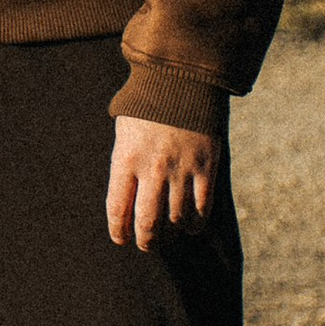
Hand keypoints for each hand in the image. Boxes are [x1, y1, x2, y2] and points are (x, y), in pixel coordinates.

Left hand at [106, 117, 221, 252]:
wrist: (182, 80)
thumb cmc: (146, 106)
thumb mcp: (123, 131)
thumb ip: (123, 163)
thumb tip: (125, 198)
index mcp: (125, 159)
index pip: (117, 210)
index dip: (119, 232)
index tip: (121, 239)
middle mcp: (152, 169)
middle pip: (148, 223)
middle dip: (147, 242)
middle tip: (147, 245)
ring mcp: (181, 169)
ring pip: (176, 219)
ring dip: (172, 234)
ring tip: (169, 236)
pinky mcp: (206, 166)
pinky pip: (202, 207)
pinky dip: (197, 222)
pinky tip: (192, 225)